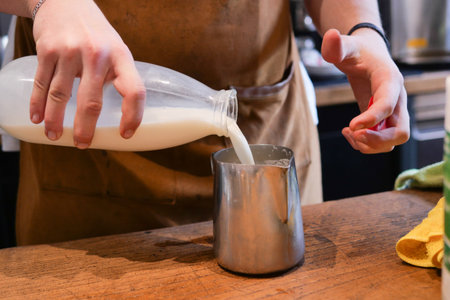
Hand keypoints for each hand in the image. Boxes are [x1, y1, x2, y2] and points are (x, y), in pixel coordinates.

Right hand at [30, 0, 144, 148]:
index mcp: (121, 57)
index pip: (134, 91)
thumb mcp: (117, 50)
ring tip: (54, 135)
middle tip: (83, 144)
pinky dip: (38, 104)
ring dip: (55, 120)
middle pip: (91, 101)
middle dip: (85, 128)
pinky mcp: (47, 49)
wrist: (66, 1)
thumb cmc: (96, 33)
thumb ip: (118, 77)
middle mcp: (97, 54)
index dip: (133, 116)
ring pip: (60, 95)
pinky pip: (42, 83)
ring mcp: (70, 51)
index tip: (126, 133)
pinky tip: (37, 118)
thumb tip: (120, 114)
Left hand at [321, 28, 409, 153]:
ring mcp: (393, 112)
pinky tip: (349, 132)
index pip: (388, 105)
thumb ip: (337, 45)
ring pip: (392, 141)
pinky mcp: (383, 120)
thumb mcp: (346, 46)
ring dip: (370, 145)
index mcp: (390, 80)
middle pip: (400, 132)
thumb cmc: (358, 51)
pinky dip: (365, 144)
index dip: (372, 119)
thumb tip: (330, 36)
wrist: (366, 54)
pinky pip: (381, 140)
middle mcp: (397, 99)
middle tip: (353, 135)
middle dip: (377, 140)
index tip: (351, 125)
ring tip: (348, 133)